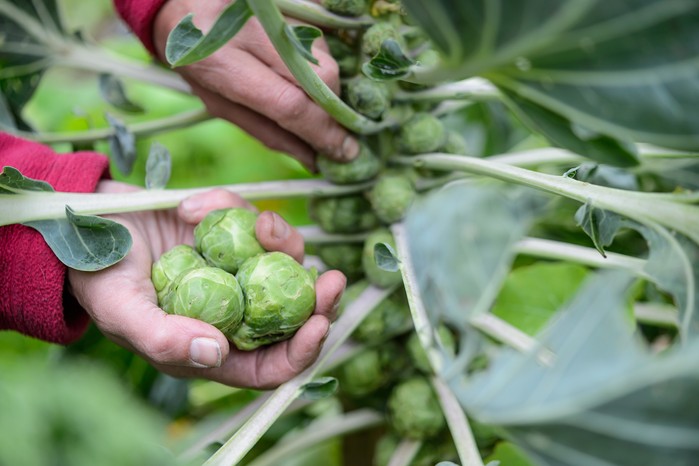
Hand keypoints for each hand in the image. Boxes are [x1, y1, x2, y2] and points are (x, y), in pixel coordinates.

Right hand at [67, 181, 345, 388]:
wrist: (85, 222)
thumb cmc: (98, 276)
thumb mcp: (120, 310)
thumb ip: (163, 337)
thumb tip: (217, 353)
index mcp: (212, 345)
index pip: (270, 365)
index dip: (301, 352)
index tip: (319, 324)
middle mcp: (234, 310)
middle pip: (294, 315)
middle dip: (319, 301)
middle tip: (334, 279)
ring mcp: (237, 268)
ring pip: (285, 262)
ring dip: (280, 241)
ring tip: (256, 222)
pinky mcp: (232, 231)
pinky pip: (252, 220)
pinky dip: (232, 207)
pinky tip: (192, 206)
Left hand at [153, 0, 358, 170]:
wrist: (182, 1)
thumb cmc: (198, 60)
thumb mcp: (220, 103)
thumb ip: (267, 132)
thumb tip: (313, 159)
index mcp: (223, 63)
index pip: (290, 104)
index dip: (322, 133)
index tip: (345, 152)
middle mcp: (253, 28)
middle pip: (322, 78)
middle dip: (331, 108)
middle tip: (324, 124)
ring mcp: (277, 8)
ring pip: (326, 56)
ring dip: (323, 83)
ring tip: (296, 83)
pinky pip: (323, 36)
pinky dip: (319, 57)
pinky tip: (296, 60)